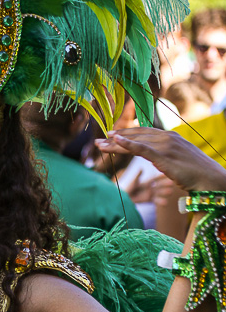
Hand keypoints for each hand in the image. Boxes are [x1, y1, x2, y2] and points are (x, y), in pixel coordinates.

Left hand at [96, 128, 225, 192]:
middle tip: (100, 140)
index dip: (127, 133)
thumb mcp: (178, 160)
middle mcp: (167, 137)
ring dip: (116, 143)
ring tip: (101, 145)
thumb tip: (156, 157)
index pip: (144, 132)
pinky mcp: (164, 156)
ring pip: (136, 142)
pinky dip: (128, 144)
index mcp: (170, 136)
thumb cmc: (196, 173)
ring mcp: (166, 146)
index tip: (112, 135)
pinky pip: (142, 149)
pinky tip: (116, 141)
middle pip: (137, 136)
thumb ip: (166, 155)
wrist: (210, 179)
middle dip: (117, 137)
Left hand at [122, 169, 174, 205]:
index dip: (161, 176)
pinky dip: (160, 202)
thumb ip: (138, 175)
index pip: (155, 178)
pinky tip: (166, 202)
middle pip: (159, 185)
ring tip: (170, 192)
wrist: (125, 197)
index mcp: (146, 181)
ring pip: (159, 193)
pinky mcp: (149, 200)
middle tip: (172, 183)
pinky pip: (156, 201)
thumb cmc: (128, 188)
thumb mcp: (133, 181)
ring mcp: (150, 193)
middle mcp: (150, 187)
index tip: (167, 173)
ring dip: (164, 192)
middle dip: (165, 184)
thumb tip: (141, 168)